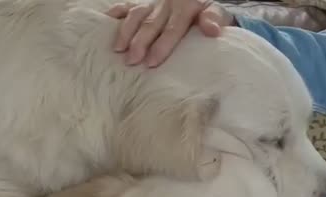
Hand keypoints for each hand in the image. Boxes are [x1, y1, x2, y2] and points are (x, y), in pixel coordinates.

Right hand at [106, 0, 234, 66]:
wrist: (200, 3)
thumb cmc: (208, 16)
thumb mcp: (219, 14)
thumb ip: (215, 19)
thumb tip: (212, 30)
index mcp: (186, 7)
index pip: (173, 29)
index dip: (162, 45)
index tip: (152, 62)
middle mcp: (167, 4)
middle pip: (151, 24)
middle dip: (140, 42)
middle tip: (132, 60)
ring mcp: (153, 2)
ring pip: (136, 15)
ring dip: (125, 32)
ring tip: (117, 49)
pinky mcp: (142, 3)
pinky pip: (127, 5)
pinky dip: (115, 12)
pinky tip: (106, 20)